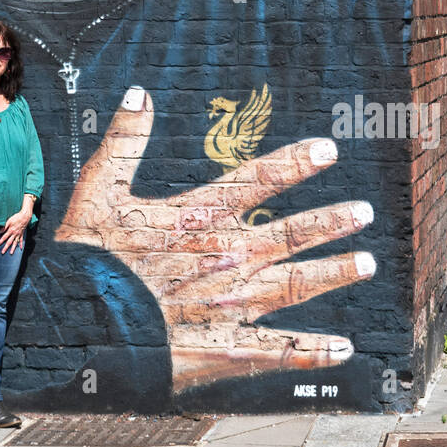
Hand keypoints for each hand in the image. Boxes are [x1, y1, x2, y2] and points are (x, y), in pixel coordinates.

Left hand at [0, 209, 29, 254]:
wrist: (25, 216)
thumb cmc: (16, 217)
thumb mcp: (9, 221)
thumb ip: (4, 226)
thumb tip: (0, 231)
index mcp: (11, 230)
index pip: (4, 237)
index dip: (1, 241)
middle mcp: (15, 234)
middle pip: (9, 242)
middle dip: (6, 247)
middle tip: (2, 252)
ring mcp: (18, 234)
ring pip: (15, 243)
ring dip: (13, 248)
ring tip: (11, 253)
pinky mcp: (22, 234)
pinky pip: (21, 240)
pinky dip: (21, 244)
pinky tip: (20, 248)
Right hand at [54, 87, 375, 392]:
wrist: (80, 325)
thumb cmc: (88, 258)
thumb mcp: (97, 189)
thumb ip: (125, 141)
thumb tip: (140, 94)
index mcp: (198, 217)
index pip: (257, 180)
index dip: (296, 163)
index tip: (328, 150)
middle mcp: (225, 257)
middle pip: (289, 233)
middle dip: (330, 221)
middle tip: (363, 211)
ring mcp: (231, 304)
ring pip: (295, 285)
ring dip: (333, 272)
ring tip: (366, 262)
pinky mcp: (227, 347)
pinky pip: (280, 350)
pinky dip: (315, 352)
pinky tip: (344, 351)